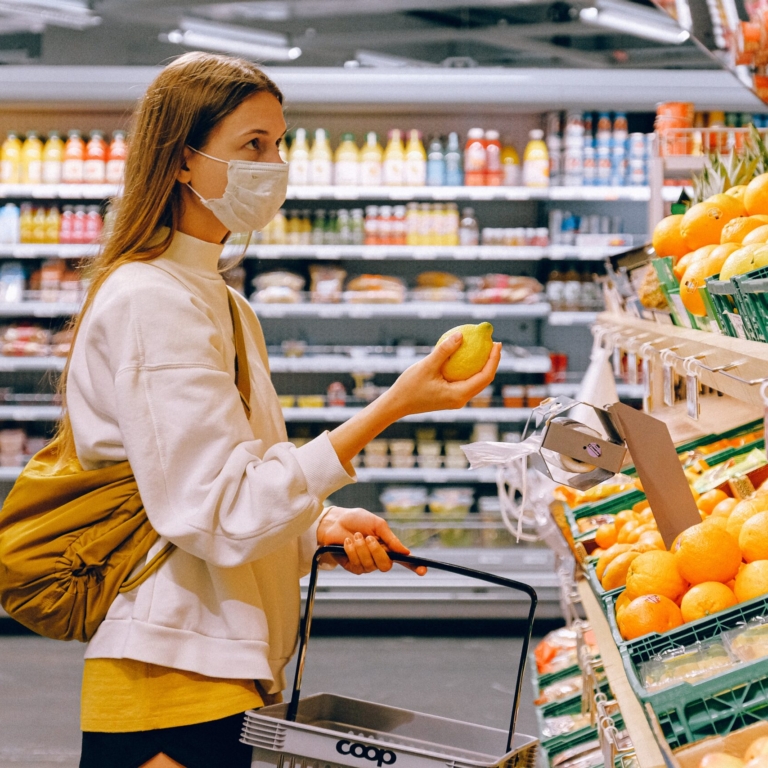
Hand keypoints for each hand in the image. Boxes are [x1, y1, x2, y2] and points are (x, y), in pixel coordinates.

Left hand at [316, 506, 426, 575]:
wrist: (335, 521)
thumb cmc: (357, 520)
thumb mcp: (377, 525)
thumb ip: (391, 539)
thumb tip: (406, 552)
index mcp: (388, 547)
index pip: (404, 560)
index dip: (415, 566)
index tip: (424, 570)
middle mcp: (378, 557)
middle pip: (386, 565)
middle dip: (377, 552)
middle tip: (368, 538)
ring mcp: (366, 564)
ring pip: (370, 565)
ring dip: (362, 549)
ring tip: (355, 536)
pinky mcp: (353, 567)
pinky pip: (357, 565)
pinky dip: (352, 551)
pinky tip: (347, 542)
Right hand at [385, 334, 500, 417]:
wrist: (397, 404)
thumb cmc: (409, 387)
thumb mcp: (427, 366)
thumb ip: (444, 350)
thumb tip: (461, 334)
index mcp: (459, 395)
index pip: (485, 376)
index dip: (494, 359)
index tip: (496, 343)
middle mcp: (461, 400)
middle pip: (484, 380)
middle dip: (492, 361)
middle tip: (493, 342)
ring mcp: (456, 399)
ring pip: (476, 382)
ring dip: (482, 365)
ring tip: (484, 347)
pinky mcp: (450, 397)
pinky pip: (465, 381)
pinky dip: (469, 369)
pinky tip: (466, 355)